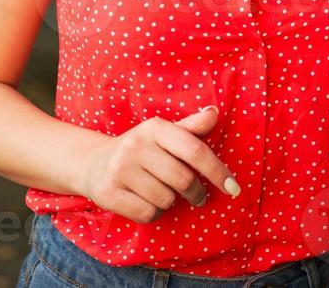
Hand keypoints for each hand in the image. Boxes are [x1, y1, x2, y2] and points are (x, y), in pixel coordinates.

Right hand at [76, 106, 238, 223]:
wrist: (94, 163)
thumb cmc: (141, 149)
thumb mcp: (164, 134)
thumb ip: (191, 127)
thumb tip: (214, 113)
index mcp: (154, 127)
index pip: (194, 150)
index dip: (217, 171)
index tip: (233, 188)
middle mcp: (135, 145)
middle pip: (183, 180)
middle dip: (196, 193)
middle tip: (197, 196)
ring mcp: (119, 169)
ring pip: (166, 200)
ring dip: (170, 202)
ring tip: (160, 192)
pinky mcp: (108, 192)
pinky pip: (148, 214)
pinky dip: (153, 213)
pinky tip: (144, 201)